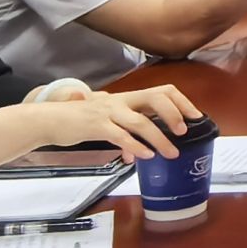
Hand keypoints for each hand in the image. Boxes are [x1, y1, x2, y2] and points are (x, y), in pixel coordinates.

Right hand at [41, 83, 198, 160]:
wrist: (50, 119)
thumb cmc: (80, 121)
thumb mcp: (107, 123)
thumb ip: (126, 134)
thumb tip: (140, 153)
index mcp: (127, 98)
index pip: (162, 91)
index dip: (181, 102)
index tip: (196, 117)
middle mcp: (121, 101)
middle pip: (156, 98)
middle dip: (174, 114)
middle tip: (184, 132)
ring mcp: (109, 112)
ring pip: (141, 121)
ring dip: (159, 138)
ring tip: (172, 153)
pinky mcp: (96, 126)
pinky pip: (120, 136)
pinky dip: (136, 146)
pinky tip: (145, 156)